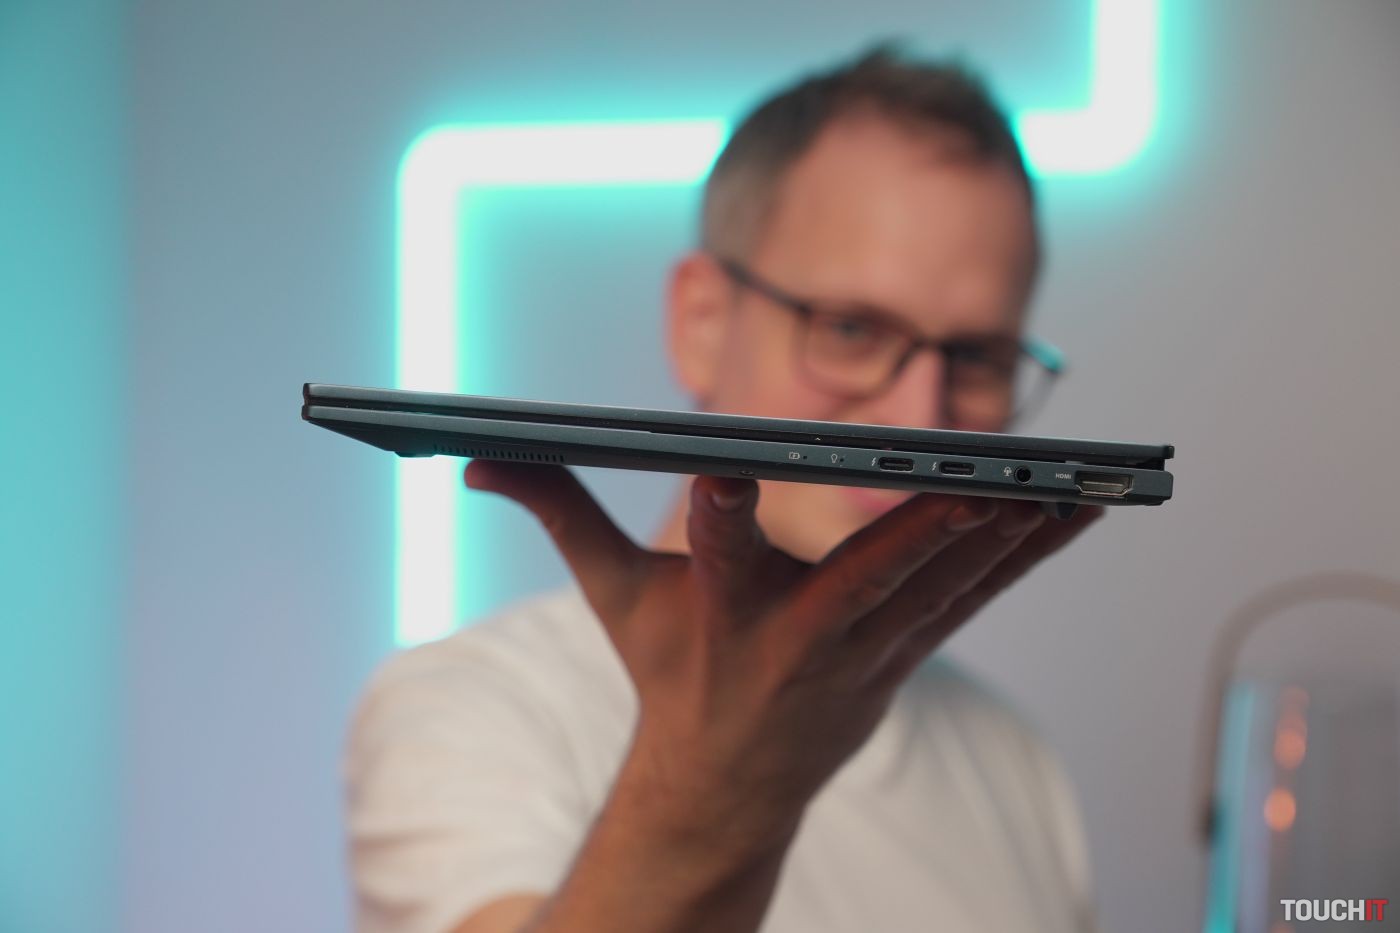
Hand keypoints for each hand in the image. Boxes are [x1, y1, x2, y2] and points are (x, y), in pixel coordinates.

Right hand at [464, 461, 1103, 857]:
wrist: (727, 782)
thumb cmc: (667, 671)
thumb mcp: (612, 595)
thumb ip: (557, 510)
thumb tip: (474, 456)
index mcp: (721, 611)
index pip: (716, 553)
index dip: (721, 511)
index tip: (727, 462)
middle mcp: (798, 637)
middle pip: (864, 580)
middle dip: (922, 535)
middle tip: (980, 482)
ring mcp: (864, 654)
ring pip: (941, 587)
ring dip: (1005, 537)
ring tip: (1069, 480)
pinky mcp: (907, 654)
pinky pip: (974, 596)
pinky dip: (1028, 551)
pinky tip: (1081, 507)